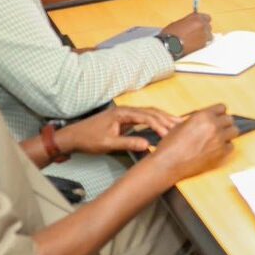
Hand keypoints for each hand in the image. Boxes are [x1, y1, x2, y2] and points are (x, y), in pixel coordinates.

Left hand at [57, 105, 180, 155]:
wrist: (73, 137)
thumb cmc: (88, 139)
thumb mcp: (108, 144)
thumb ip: (128, 143)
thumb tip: (148, 144)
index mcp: (122, 113)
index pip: (146, 117)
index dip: (159, 125)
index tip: (169, 135)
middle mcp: (125, 110)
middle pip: (151, 112)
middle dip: (166, 118)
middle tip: (181, 125)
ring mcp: (125, 114)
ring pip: (149, 113)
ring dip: (163, 118)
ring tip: (177, 123)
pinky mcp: (125, 120)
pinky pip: (144, 118)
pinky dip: (155, 121)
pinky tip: (162, 125)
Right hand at [140, 105, 239, 184]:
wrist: (168, 163)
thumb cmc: (171, 145)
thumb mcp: (182, 124)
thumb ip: (198, 120)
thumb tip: (207, 119)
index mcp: (203, 116)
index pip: (222, 107)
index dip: (218, 113)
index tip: (217, 117)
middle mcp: (213, 126)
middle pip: (229, 120)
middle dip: (224, 123)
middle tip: (217, 129)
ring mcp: (219, 139)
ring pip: (234, 131)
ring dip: (227, 134)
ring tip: (218, 138)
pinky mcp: (221, 153)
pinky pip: (231, 146)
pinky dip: (225, 147)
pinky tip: (216, 149)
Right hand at [159, 12, 213, 55]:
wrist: (170, 45)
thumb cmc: (171, 33)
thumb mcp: (179, 22)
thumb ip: (190, 22)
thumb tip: (193, 24)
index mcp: (196, 17)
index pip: (206, 17)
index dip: (203, 21)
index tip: (200, 23)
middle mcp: (202, 25)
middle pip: (208, 26)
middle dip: (203, 29)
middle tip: (196, 32)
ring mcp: (204, 35)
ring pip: (209, 35)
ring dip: (203, 36)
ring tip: (194, 39)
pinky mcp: (204, 45)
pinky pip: (206, 43)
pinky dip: (202, 43)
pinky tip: (194, 44)